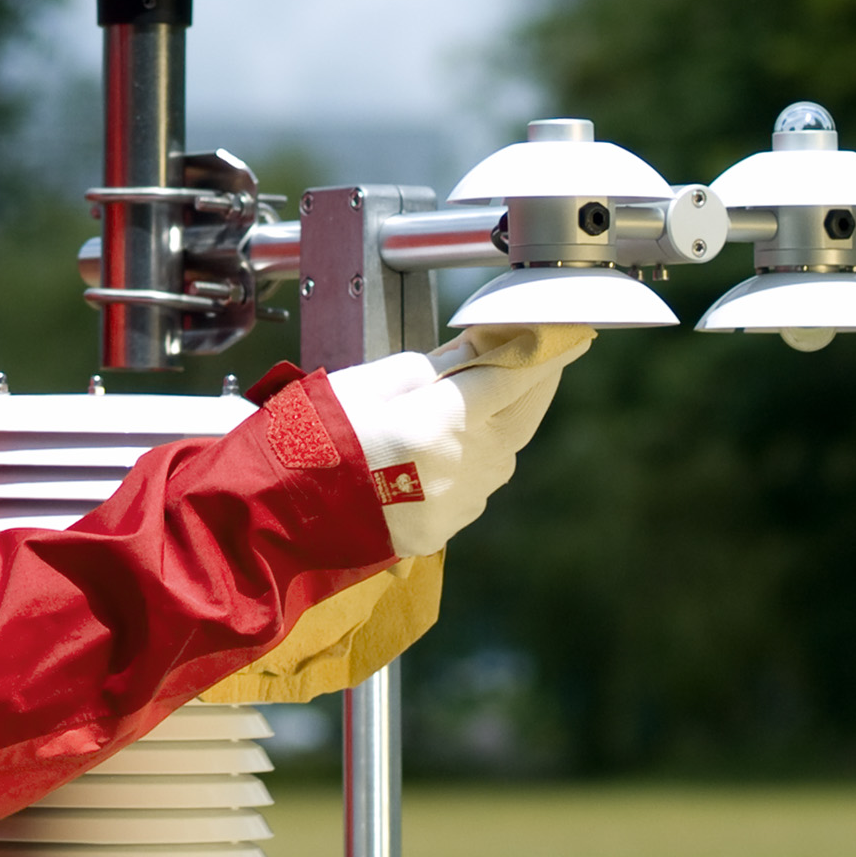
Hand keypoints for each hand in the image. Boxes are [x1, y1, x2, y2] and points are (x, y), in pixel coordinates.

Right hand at [327, 324, 591, 557]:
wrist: (282, 515)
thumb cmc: (313, 441)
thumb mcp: (367, 383)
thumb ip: (431, 367)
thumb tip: (473, 353)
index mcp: (442, 419)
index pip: (516, 373)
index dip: (550, 348)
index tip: (572, 331)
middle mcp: (465, 463)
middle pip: (524, 411)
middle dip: (540, 380)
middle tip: (546, 355)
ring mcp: (461, 500)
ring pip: (505, 449)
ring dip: (506, 419)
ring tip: (488, 397)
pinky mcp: (449, 526)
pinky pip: (480, 482)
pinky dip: (478, 456)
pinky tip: (453, 444)